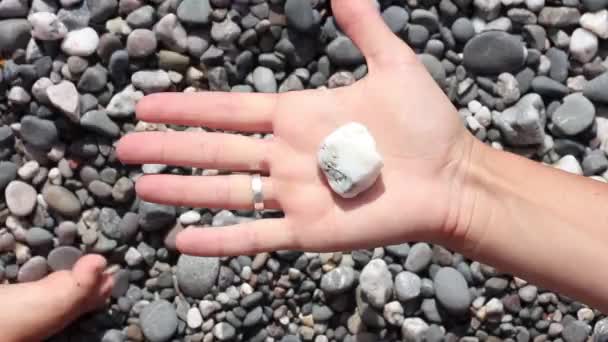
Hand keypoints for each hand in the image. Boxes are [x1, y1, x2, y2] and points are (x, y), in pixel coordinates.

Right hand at [117, 0, 474, 255]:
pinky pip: (256, 235)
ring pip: (225, 192)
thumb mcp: (394, 65)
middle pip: (214, 150)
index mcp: (298, 116)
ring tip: (141, 188)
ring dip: (182, 191)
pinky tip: (182, 241)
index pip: (230, 110)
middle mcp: (286, 155)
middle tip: (124, 148)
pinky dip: (220, 241)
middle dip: (168, 148)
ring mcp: (295, 194)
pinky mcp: (309, 230)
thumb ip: (363, 28)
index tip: (146, 103)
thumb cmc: (428, 124)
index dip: (187, 107)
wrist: (453, 178)